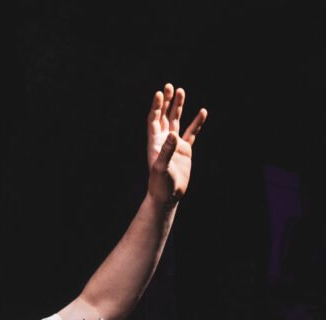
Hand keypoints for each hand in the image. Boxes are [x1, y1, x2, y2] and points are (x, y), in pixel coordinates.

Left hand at [147, 83, 207, 203]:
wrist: (168, 196)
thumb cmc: (160, 184)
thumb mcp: (162, 168)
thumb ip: (166, 151)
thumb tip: (172, 135)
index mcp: (154, 143)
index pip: (154, 120)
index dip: (156, 107)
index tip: (159, 93)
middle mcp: (163, 141)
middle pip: (164, 116)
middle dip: (167, 102)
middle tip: (170, 86)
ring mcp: (174, 145)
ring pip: (176, 121)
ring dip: (179, 107)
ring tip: (182, 91)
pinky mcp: (185, 151)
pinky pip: (192, 133)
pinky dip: (197, 123)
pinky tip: (202, 112)